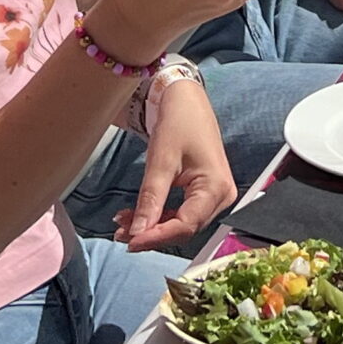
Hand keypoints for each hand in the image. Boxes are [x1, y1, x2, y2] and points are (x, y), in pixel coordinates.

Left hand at [113, 77, 236, 251]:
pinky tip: (137, 215)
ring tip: (123, 223)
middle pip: (184, 228)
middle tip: (120, 234)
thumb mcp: (161, 160)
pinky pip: (182, 213)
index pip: (185, 225)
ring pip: (182, 223)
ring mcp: (216, 196)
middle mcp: (222, 196)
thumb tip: (137, 234)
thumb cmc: (178, 123)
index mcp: (216, 187)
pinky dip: (159, 216)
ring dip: (153, 226)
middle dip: (151, 233)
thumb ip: (151, 199)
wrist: (187, 101)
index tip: (129, 242)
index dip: (156, 237)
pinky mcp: (206, 193)